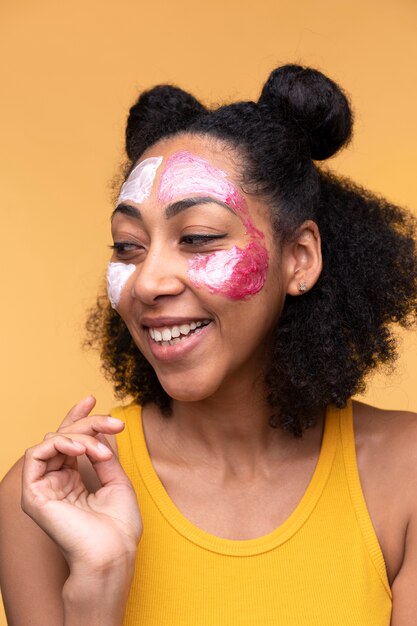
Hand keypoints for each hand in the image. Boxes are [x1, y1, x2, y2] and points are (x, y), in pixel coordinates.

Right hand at [21, 397, 141, 573]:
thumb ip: (103, 456)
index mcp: (73, 482)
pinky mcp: (33, 494)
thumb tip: (99, 434)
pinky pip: (37, 454)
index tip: (92, 399)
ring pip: (51, 441)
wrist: (113, 554)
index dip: (78, 418)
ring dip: (79, 435)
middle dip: (88, 423)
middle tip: (114, 423)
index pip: (69, 443)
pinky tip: (82, 448)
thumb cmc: (119, 527)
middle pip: (62, 437)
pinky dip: (60, 443)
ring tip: (100, 447)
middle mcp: (56, 483)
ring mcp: (43, 488)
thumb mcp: (117, 481)